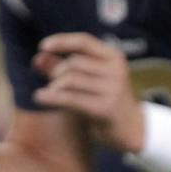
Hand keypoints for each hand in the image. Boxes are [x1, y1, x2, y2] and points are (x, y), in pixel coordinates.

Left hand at [33, 33, 143, 152]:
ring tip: (50, 93)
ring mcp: (113, 89)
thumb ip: (63, 67)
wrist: (132, 130)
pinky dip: (52, 97)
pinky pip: (71, 98)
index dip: (61, 41)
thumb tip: (38, 58)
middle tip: (52, 84)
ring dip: (54, 86)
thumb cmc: (105, 101)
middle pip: (73, 63)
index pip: (83, 41)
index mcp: (114, 57)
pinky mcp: (105, 108)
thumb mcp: (88, 79)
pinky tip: (39, 97)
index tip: (42, 47)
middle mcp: (116, 70)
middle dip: (56, 72)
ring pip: (70, 79)